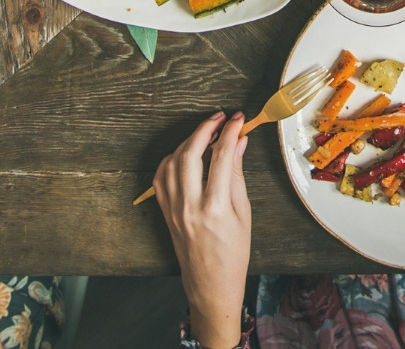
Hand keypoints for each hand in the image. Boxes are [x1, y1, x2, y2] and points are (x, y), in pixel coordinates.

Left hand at [154, 112, 250, 348]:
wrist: (210, 285)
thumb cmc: (233, 255)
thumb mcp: (244, 214)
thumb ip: (237, 176)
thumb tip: (238, 144)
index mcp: (215, 208)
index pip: (221, 157)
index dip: (230, 132)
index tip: (239, 119)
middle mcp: (189, 206)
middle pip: (190, 153)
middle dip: (204, 129)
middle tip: (220, 118)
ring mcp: (173, 209)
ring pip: (172, 162)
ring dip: (187, 141)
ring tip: (205, 132)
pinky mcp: (164, 212)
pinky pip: (160, 177)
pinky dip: (171, 159)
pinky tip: (184, 153)